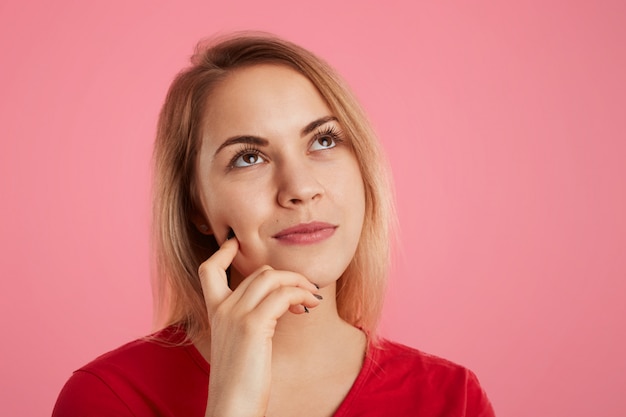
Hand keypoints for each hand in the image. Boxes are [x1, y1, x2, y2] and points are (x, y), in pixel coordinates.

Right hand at [200, 237, 321, 416]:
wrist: (231, 409)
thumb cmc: (240, 383)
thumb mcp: (238, 345)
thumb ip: (248, 322)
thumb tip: (274, 307)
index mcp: (214, 313)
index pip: (209, 269)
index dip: (222, 252)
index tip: (236, 243)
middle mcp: (221, 309)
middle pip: (258, 272)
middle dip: (287, 276)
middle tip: (306, 292)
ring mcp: (235, 315)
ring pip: (271, 278)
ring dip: (298, 283)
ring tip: (312, 299)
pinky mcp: (251, 325)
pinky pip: (283, 295)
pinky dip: (301, 295)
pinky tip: (310, 307)